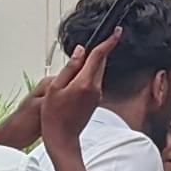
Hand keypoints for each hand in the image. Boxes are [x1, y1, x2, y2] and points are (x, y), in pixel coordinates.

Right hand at [37, 34, 116, 153]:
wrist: (62, 138)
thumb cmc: (53, 115)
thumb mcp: (54, 87)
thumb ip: (70, 67)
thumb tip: (80, 51)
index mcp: (85, 83)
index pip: (99, 56)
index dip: (109, 42)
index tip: (117, 32)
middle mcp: (95, 89)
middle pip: (100, 63)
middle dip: (96, 53)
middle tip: (86, 49)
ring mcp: (97, 96)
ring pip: (97, 72)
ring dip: (89, 66)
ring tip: (70, 74)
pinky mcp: (95, 101)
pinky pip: (94, 82)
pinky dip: (87, 77)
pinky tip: (73, 84)